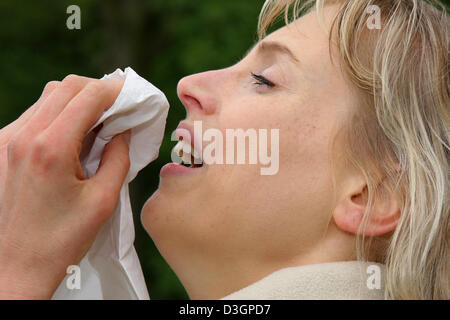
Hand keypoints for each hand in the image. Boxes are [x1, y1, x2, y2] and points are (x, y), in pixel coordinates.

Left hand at [0, 75, 129, 298]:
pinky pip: (36, 114)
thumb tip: (123, 129)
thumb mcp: (104, 200)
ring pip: (49, 96)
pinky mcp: (3, 147)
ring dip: (79, 100)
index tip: (134, 97)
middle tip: (121, 107)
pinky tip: (76, 134)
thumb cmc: (63, 239)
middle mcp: (24, 136)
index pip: (87, 96)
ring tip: (101, 121)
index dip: (116, 91)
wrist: (17, 265)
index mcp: (51, 149)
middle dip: (99, 90)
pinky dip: (61, 113)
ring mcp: (7, 140)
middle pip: (66, 87)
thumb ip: (118, 157)